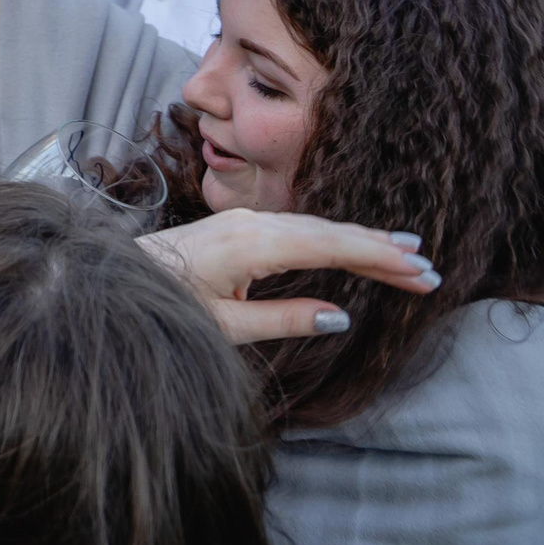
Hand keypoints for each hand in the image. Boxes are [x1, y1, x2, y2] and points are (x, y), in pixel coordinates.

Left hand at [140, 210, 440, 344]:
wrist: (115, 278)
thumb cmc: (165, 305)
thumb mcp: (224, 324)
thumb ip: (282, 319)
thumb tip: (340, 316)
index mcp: (250, 244)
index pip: (327, 247)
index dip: (375, 257)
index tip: (418, 270)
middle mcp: (250, 223)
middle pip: (328, 234)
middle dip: (379, 250)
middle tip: (427, 269)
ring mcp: (243, 220)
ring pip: (314, 228)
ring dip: (360, 242)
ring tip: (406, 255)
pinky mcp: (238, 226)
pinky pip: (296, 229)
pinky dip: (331, 238)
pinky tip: (355, 246)